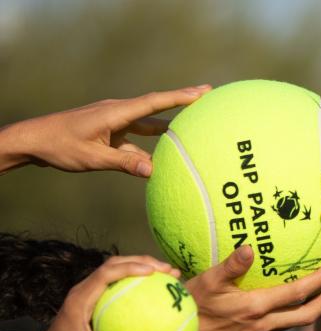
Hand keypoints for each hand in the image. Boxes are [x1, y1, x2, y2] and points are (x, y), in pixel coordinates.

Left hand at [0, 85, 210, 176]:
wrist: (33, 141)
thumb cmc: (60, 146)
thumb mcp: (92, 158)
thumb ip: (124, 164)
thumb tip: (154, 171)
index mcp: (116, 113)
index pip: (155, 103)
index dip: (181, 97)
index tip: (204, 92)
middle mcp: (118, 113)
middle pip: (156, 108)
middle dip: (182, 103)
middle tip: (209, 97)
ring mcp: (115, 123)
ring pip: (148, 127)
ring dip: (169, 131)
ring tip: (194, 133)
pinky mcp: (110, 134)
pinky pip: (136, 141)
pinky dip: (150, 150)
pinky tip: (162, 162)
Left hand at [12, 256, 178, 330]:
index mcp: (80, 300)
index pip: (106, 274)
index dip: (130, 267)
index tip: (154, 272)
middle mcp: (83, 291)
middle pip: (114, 264)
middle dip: (143, 262)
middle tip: (169, 271)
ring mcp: (88, 293)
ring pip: (116, 270)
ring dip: (141, 268)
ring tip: (168, 277)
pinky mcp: (94, 300)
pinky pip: (117, 286)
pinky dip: (137, 285)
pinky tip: (157, 297)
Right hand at [186, 245, 320, 330]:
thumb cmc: (189, 305)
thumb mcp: (208, 280)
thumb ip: (231, 265)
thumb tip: (251, 249)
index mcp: (256, 308)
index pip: (298, 294)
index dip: (319, 282)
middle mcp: (263, 325)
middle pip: (308, 316)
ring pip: (295, 323)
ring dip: (312, 308)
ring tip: (320, 291)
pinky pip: (281, 326)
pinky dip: (293, 314)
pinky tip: (290, 302)